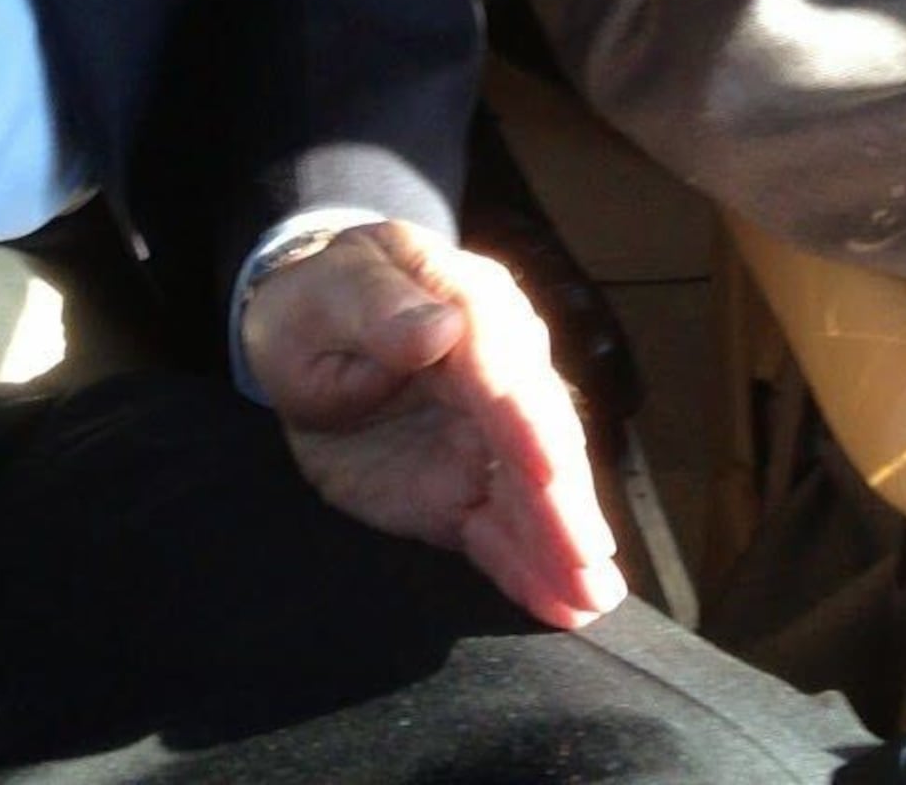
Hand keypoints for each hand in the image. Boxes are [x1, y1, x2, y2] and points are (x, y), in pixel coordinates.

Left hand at [239, 217, 625, 630]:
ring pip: (532, 491)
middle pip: (536, 435)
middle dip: (562, 498)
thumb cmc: (317, 308)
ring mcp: (492, 431)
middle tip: (587, 556)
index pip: (499, 366)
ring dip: (561, 543)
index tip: (548, 470)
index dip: (523, 420)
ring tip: (594, 599)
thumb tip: (440, 326)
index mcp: (465, 304)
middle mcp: (501, 367)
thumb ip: (376, 311)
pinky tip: (565, 606)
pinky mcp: (470, 483)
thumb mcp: (325, 300)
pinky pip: (501, 527)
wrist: (311, 338)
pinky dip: (529, 568)